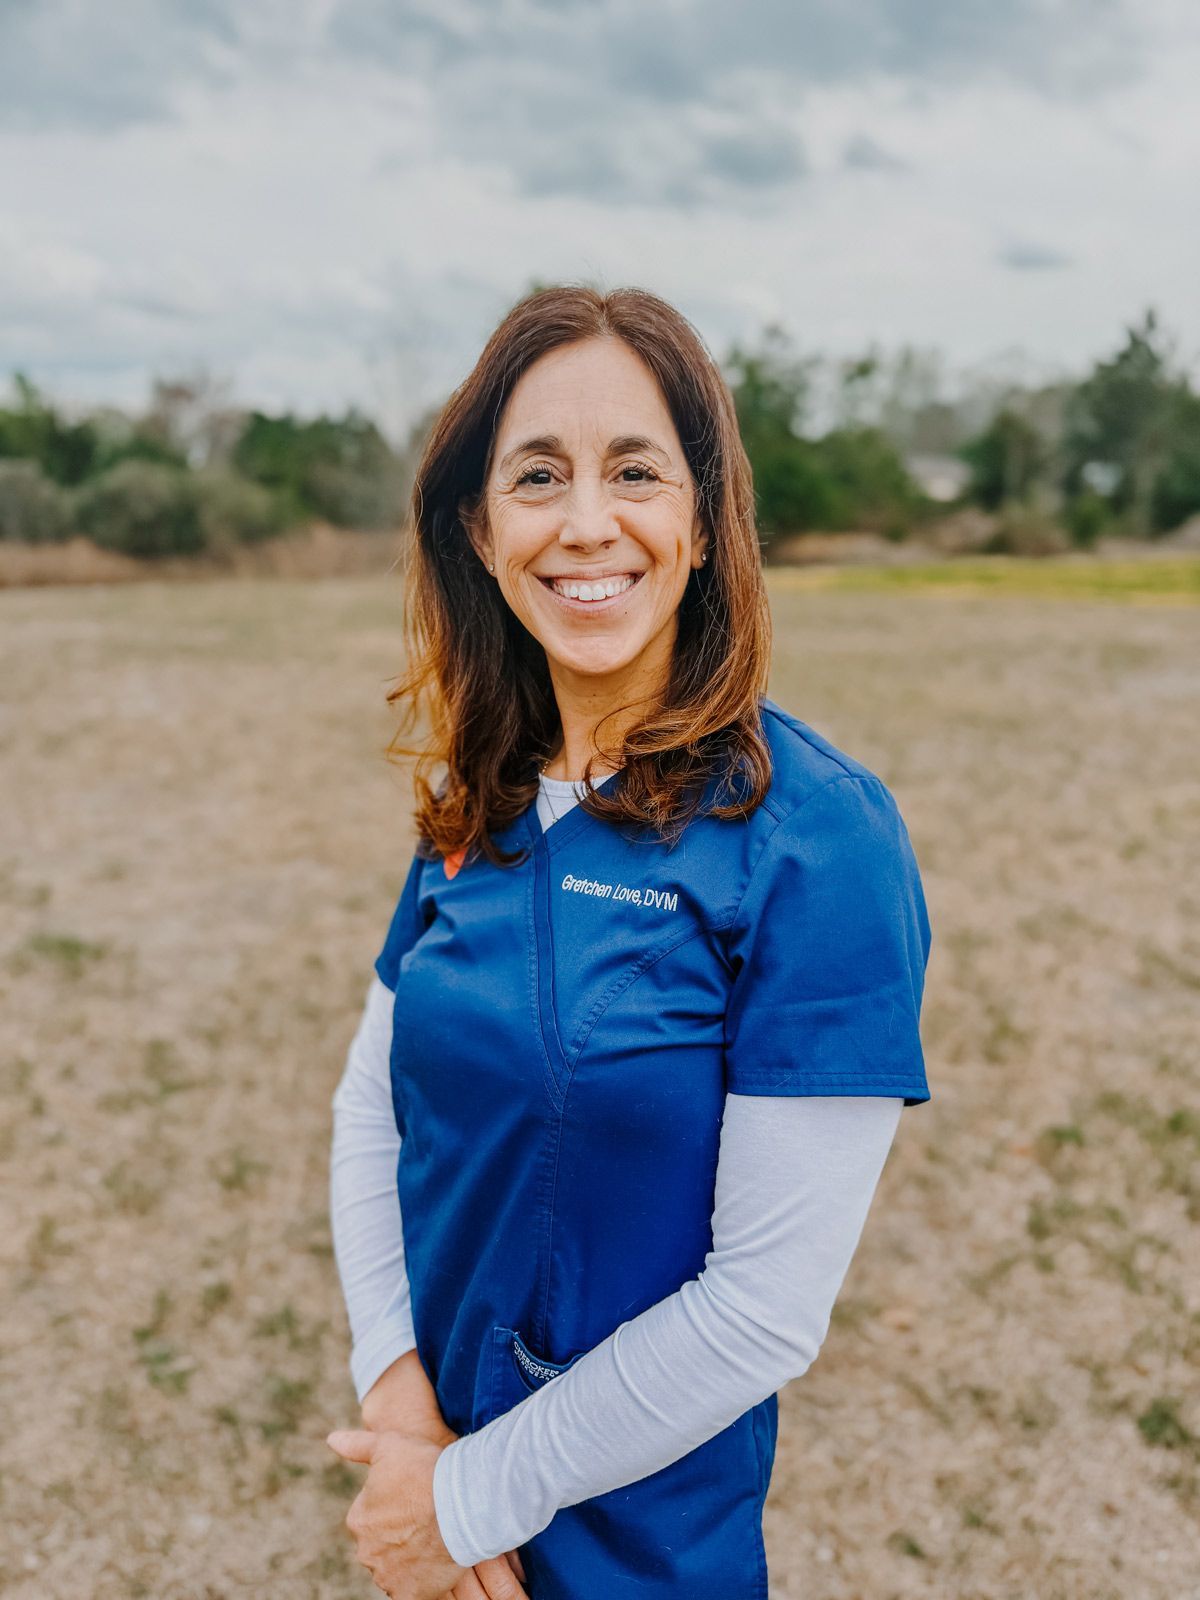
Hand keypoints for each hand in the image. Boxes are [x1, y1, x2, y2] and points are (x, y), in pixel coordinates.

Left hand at [344, 1357, 528, 1596]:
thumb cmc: (425, 1470)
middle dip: (400, 1534)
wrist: (463, 1502)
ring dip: (409, 1557)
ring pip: (396, 1567)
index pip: (371, 1516)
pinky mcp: (410, 1595)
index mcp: (358, 1520)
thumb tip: (331, 1439)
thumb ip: (357, 1445)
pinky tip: (436, 1560)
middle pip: (382, 1544)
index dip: (396, 1505)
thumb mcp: (388, 1445)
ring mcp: (388, 1577)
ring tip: (435, 1536)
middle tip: (427, 1517)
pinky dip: (421, 1578)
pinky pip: (412, 1588)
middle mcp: (367, 1552)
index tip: (416, 1496)